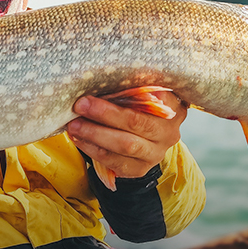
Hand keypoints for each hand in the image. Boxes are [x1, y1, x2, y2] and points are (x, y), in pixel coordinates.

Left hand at [67, 91, 186, 178]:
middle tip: (81, 105)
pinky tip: (78, 138)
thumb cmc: (136, 109)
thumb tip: (98, 80)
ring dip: (95, 134)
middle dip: (105, 114)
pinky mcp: (140, 169)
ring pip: (125, 145)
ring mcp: (156, 154)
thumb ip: (129, 88)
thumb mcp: (140, 95)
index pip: (156, 97)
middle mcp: (169, 132)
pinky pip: (114, 161)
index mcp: (173, 107)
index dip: (131, 92)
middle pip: (136, 122)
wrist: (143, 141)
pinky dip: (92, 149)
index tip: (106, 84)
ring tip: (74, 124)